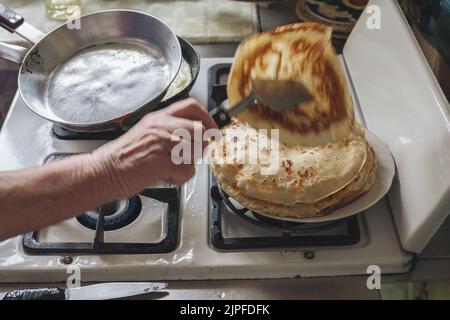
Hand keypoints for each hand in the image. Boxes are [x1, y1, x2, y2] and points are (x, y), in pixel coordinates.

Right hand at [91, 98, 216, 197]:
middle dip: (201, 147)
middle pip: (200, 130)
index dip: (208, 118)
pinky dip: (180, 179)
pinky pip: (187, 170)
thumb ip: (170, 130)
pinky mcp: (161, 161)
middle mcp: (161, 126)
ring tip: (173, 167)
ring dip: (189, 164)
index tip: (213, 130)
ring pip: (196, 151)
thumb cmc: (124, 157)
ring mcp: (161, 142)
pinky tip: (167, 177)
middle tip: (190, 157)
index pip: (192, 106)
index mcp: (158, 118)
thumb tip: (197, 135)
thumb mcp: (147, 133)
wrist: (104, 172)